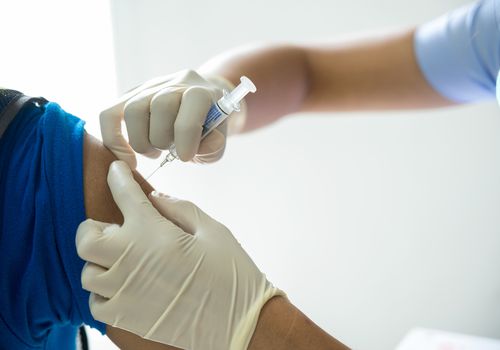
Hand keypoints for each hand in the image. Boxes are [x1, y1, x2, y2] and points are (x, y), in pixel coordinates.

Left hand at [76, 160, 282, 349]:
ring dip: (101, 262)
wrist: (240, 322)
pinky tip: (126, 286)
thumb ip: (179, 208)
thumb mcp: (212, 230)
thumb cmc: (231, 272)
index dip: (117, 177)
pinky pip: (96, 303)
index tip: (116, 171)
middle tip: (116, 229)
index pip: (123, 193)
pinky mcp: (126, 319)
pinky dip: (105, 292)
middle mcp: (130, 260)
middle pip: (86, 237)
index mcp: (153, 232)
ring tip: (124, 260)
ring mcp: (124, 292)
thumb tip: (153, 198)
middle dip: (96, 228)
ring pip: (88, 272)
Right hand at [100, 70, 241, 168]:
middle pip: (160, 106)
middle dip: (163, 138)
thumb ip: (213, 145)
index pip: (192, 102)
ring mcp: (149, 88)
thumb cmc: (208, 126)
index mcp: (201, 90)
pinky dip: (112, 138)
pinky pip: (109, 114)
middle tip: (168, 152)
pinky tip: (125, 156)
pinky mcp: (130, 97)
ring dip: (140, 141)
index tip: (186, 157)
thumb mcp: (219, 138)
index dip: (187, 134)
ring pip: (133, 110)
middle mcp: (174, 83)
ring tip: (153, 152)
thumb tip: (193, 150)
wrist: (198, 104)